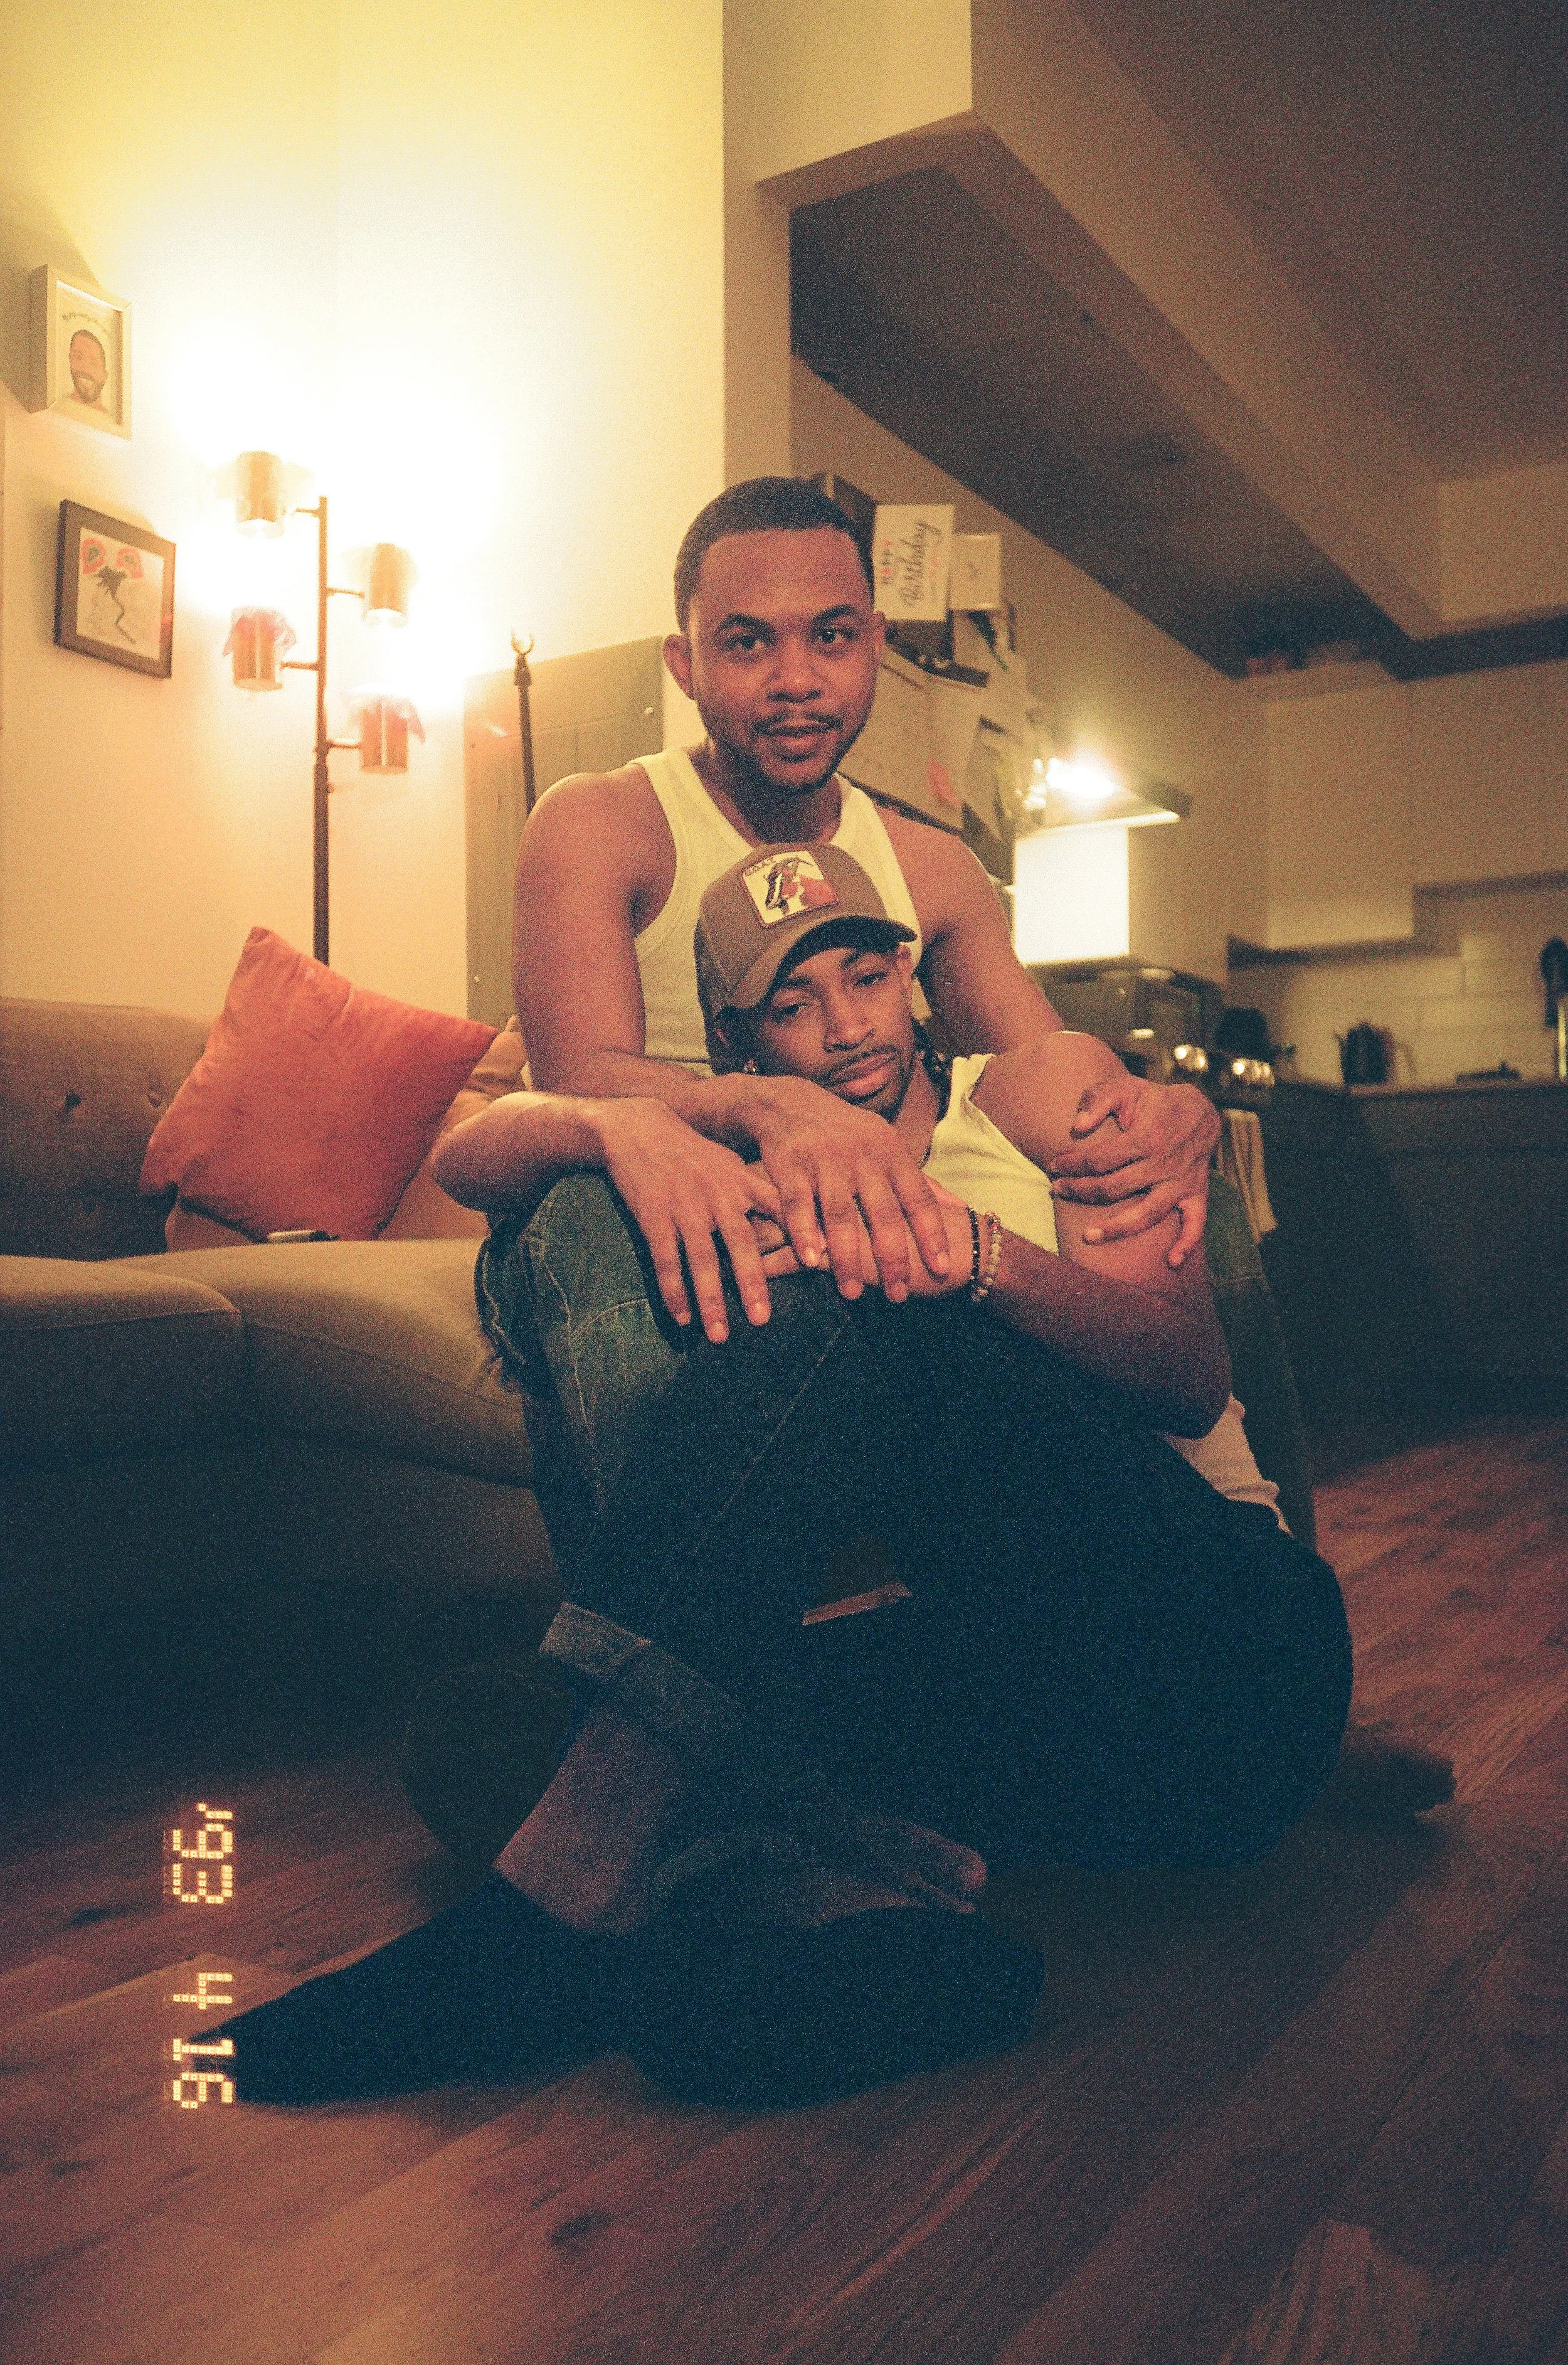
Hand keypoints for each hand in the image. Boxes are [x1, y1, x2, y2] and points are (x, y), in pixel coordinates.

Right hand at [595, 1100, 784, 1343]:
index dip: (801, 1234)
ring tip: (719, 1336)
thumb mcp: (733, 1165)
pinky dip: (674, 1291)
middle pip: (741, 1244)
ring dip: (710, 1300)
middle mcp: (718, 1195)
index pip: (779, 1210)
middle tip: (762, 1320)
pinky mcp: (654, 1216)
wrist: (641, 1130)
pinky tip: (681, 1317)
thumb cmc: (693, 1153)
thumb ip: (761, 1194)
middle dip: (752, 1283)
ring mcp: (686, 1206)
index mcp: (742, 1181)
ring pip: (702, 1260)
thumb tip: (797, 1221)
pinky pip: (666, 1260)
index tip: (821, 1262)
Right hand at [741, 1076, 951, 1301]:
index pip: (918, 1198)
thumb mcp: (888, 1147)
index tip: (942, 1268)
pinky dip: (805, 1233)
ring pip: (841, 1215)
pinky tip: (813, 1261)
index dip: (931, 1233)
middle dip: (892, 1257)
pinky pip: (798, 1205)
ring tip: (853, 1292)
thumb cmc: (848, 1136)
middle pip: (882, 1213)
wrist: (790, 1104)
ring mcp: (825, 1160)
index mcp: (891, 1153)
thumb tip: (961, 1207)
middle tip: (898, 1295)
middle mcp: (862, 1156)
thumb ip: (920, 1181)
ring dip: (847, 1257)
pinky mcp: (790, 1166)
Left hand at [1046, 1074, 1218, 1265]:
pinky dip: (1187, 1245)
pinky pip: (1196, 1225)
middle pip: (1114, 1189)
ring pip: (1147, 1215)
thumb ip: (1097, 1099)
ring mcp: (1181, 1183)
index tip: (1054, 1166)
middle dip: (1080, 1192)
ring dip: (1117, 1229)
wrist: (1199, 1110)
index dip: (1072, 1165)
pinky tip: (1172, 1263)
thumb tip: (1076, 1126)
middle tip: (1056, 1191)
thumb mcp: (1124, 1087)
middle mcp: (1164, 1164)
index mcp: (1146, 1137)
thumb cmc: (1152, 1101)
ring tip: (1086, 1237)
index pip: (1100, 1160)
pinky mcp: (1196, 1195)